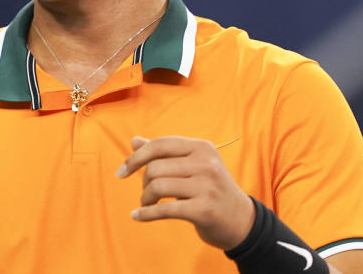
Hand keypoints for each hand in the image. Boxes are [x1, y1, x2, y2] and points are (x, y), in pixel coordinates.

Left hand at [116, 135, 255, 249]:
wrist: (241, 220)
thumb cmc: (210, 190)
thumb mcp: (192, 166)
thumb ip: (164, 153)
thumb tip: (134, 141)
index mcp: (202, 148)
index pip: (160, 144)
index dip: (136, 157)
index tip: (121, 172)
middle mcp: (206, 163)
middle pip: (155, 167)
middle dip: (143, 182)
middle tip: (146, 194)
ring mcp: (206, 186)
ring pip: (157, 186)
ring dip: (145, 199)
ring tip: (147, 204)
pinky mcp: (204, 209)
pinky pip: (164, 209)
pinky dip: (146, 214)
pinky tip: (137, 216)